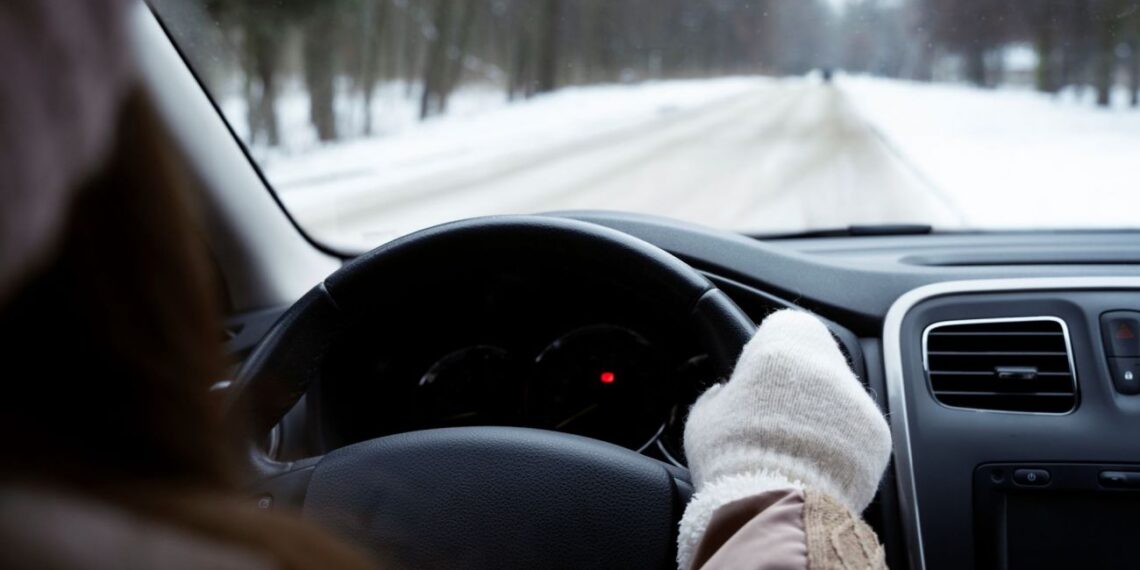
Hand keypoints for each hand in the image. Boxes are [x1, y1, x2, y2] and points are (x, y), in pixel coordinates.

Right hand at [678, 310, 891, 567]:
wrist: (774, 505)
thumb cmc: (731, 456)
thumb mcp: (706, 416)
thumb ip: (720, 394)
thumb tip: (725, 394)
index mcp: (783, 344)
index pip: (783, 326)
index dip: (767, 351)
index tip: (756, 376)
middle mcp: (828, 363)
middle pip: (817, 359)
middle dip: (800, 383)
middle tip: (774, 415)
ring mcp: (859, 399)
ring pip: (841, 396)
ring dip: (823, 413)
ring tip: (794, 446)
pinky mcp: (878, 436)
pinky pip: (859, 431)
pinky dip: (843, 444)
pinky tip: (816, 464)